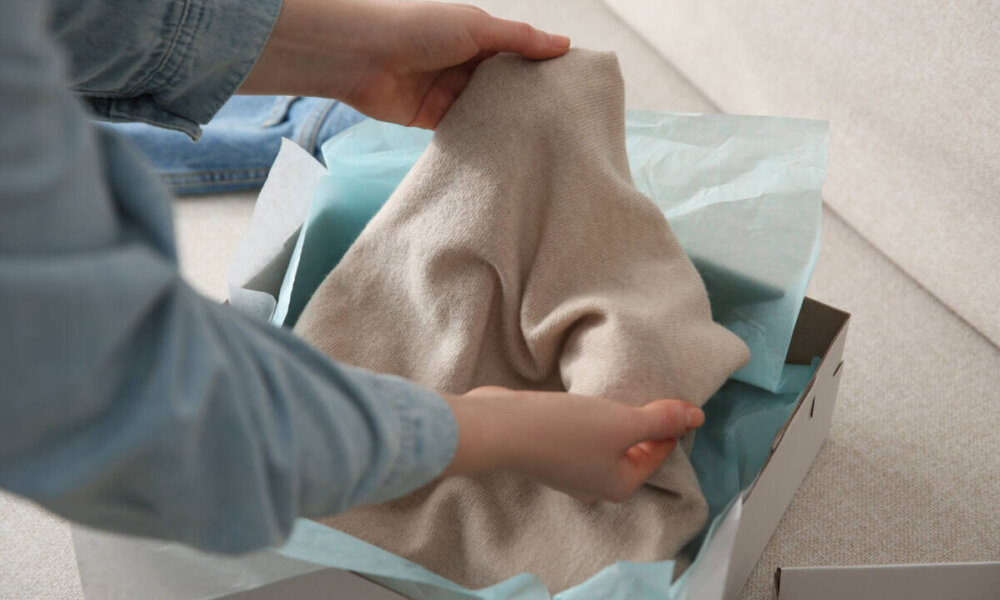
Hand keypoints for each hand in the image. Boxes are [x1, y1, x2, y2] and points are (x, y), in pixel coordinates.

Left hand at [240, 0, 570, 127]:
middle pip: (505, 87)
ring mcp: (450, 94)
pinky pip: (464, 133)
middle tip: (564, 123)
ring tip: (543, 143)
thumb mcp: (477, 27)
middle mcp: (466, 65)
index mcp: (478, 38)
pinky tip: (507, 153)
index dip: (543, 70)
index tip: (573, 89)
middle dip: (528, 102)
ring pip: (487, 113)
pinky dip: (481, 140)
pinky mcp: (434, 121)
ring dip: (506, 124)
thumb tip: (564, 44)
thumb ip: (520, 40)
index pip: (518, 55)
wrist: (364, 56)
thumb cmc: (418, 28)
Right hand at [442, 387, 703, 502]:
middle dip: (643, 426)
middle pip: (633, 452)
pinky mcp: (549, 453)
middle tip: (650, 393)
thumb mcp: (623, 422)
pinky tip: (586, 403)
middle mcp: (596, 486)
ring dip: (615, 423)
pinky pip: (582, 438)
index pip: (660, 454)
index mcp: (621, 485)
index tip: (675, 397)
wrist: (502, 429)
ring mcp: (570, 472)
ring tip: (618, 395)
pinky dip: (591, 422)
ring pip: (607, 445)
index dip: (671, 424)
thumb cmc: (567, 430)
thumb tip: (699, 416)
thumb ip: (661, 419)